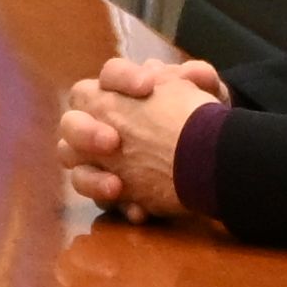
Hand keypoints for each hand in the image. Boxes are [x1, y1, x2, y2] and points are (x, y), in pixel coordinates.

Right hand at [56, 54, 229, 218]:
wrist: (214, 160)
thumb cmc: (203, 123)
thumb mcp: (209, 98)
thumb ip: (201, 79)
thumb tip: (195, 75)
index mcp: (123, 93)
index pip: (110, 75)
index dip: (123, 79)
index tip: (148, 87)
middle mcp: (103, 122)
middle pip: (72, 122)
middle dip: (86, 131)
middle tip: (112, 142)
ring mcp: (101, 158)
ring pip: (72, 164)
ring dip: (91, 177)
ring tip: (116, 186)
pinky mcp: (113, 189)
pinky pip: (101, 200)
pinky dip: (119, 206)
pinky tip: (140, 211)